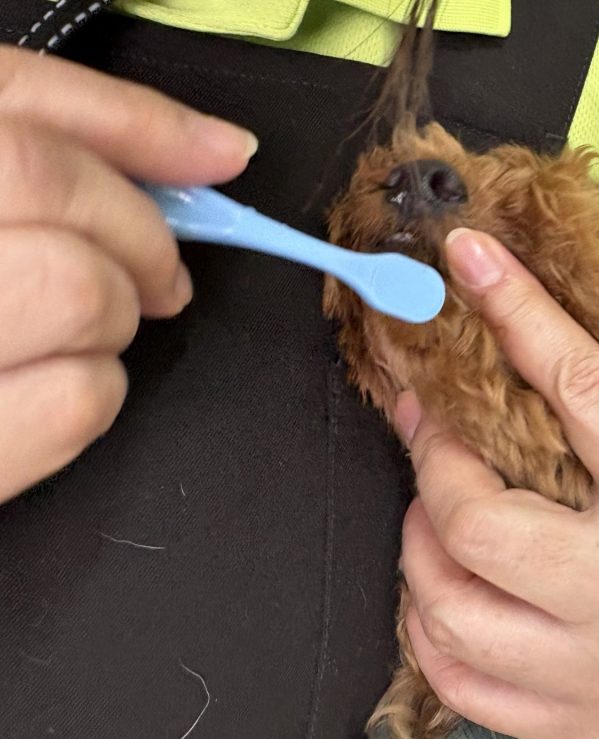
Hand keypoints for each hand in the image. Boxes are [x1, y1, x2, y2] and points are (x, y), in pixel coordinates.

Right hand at [0, 45, 255, 502]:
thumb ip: (76, 133)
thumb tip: (220, 149)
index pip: (20, 119)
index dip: (137, 136)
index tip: (212, 163)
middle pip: (54, 198)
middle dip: (138, 239)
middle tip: (149, 272)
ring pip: (81, 299)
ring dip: (112, 318)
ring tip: (75, 328)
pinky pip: (77, 402)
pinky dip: (94, 391)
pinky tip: (46, 383)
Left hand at [396, 229, 598, 738]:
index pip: (580, 389)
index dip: (516, 310)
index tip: (467, 257)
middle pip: (477, 520)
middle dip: (433, 457)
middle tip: (430, 422)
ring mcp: (593, 665)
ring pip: (449, 607)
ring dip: (418, 543)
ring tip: (435, 506)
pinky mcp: (570, 715)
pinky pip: (458, 680)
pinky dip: (428, 625)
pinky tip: (446, 588)